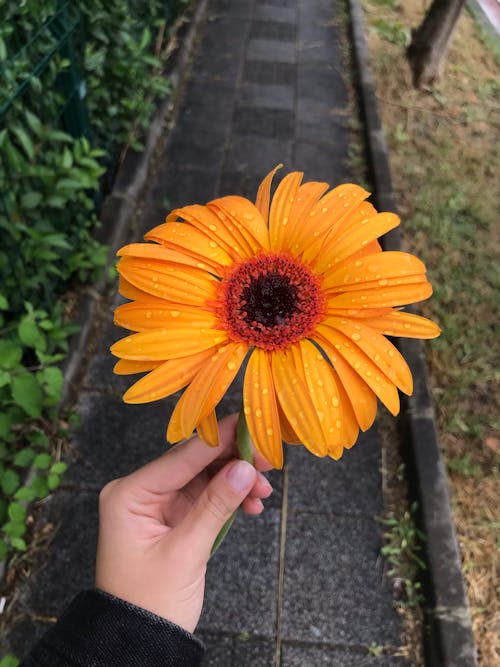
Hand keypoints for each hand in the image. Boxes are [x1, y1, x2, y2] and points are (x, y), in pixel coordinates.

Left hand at [95, 413, 272, 632]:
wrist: (139, 642)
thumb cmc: (150, 602)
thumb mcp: (185, 552)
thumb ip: (215, 506)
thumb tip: (245, 468)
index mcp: (129, 493)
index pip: (181, 457)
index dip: (217, 439)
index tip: (246, 422)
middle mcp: (141, 492)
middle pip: (195, 463)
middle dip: (232, 462)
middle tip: (267, 461)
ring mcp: (159, 504)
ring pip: (205, 478)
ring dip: (235, 482)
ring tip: (263, 493)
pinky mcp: (175, 518)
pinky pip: (206, 497)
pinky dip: (229, 499)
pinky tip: (251, 506)